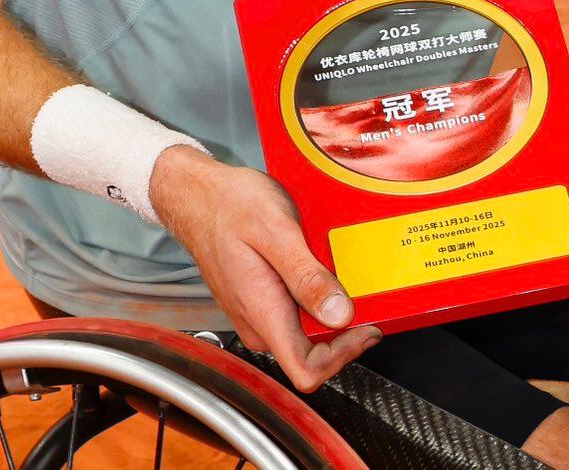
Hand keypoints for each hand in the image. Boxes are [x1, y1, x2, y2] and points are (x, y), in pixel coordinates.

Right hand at [151, 146, 381, 391]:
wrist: (198, 197)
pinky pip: (296, 314)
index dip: (343, 356)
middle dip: (345, 334)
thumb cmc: (231, 207)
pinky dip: (319, 300)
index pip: (305, 370)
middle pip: (311, 355)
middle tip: (369, 297)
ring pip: (305, 335)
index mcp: (263, 314)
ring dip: (334, 315)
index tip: (367, 327)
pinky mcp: (260, 301)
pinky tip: (329, 273)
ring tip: (351, 281)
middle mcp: (258, 323)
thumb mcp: (277, 232)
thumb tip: (340, 315)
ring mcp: (258, 314)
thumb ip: (307, 277)